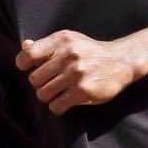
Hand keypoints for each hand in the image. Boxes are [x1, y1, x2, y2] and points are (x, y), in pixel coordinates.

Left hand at [15, 32, 143, 113]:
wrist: (123, 61)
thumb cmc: (91, 52)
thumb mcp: (71, 42)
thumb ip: (46, 45)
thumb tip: (24, 46)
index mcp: (63, 40)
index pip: (28, 55)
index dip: (24, 65)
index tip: (31, 68)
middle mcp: (69, 55)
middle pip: (34, 79)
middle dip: (41, 84)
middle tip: (53, 82)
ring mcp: (77, 74)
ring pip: (43, 94)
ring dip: (49, 96)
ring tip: (61, 92)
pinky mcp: (84, 91)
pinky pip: (56, 106)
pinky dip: (58, 106)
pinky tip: (67, 100)